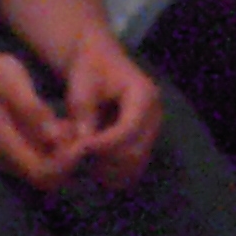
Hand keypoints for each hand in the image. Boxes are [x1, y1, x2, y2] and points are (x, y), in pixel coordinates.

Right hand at [0, 39, 85, 190]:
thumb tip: (54, 138)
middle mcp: (10, 159)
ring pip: (50, 168)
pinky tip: (70, 123)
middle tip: (87, 134)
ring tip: (81, 127)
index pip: (42, 174)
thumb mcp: (13, 87)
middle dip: (72, 160)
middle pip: (49, 178)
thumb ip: (33, 113)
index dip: (66, 165)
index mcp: (6, 149)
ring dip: (69, 152)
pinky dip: (62, 144)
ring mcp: (16, 153)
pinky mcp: (22, 144)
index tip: (84, 142)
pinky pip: (47, 155)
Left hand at [61, 25, 161, 189]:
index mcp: (143, 95)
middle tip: (80, 158)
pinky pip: (134, 165)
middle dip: (106, 159)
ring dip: (109, 169)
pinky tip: (94, 166)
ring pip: (136, 162)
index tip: (81, 148)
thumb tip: (83, 143)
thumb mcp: (81, 87)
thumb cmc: (89, 71)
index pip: (129, 129)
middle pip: (136, 150)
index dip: (104, 144)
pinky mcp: (145, 140)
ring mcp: (152, 129)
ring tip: (85, 162)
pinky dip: (114, 170)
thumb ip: (83, 114)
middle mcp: (155, 114)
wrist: (100, 64)